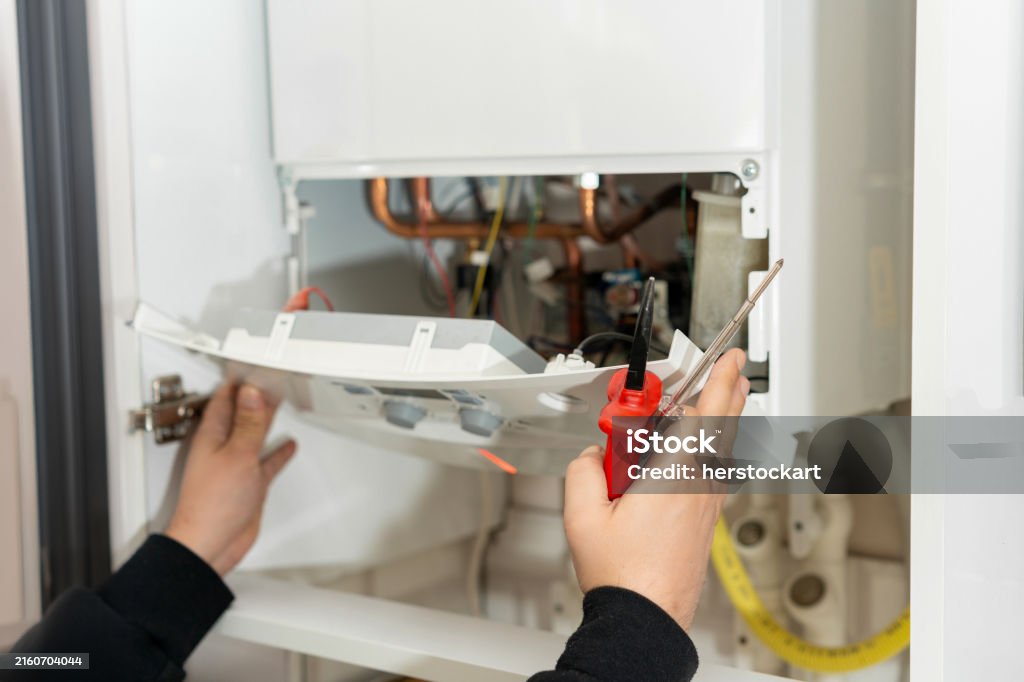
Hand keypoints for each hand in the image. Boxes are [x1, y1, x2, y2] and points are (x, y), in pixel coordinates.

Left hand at [165, 383, 296, 575]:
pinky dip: (277, 453)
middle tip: (270, 379)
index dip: (240, 382)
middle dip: (255, 396)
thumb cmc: (212, 505)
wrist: (211, 544)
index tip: (255, 367)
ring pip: (254, 435)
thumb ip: (248, 424)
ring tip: (279, 403)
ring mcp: (236, 466)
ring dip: (266, 420)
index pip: (226, 400)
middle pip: (242, 414)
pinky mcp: (249, 484)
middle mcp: (222, 448)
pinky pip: (266, 462)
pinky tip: (286, 446)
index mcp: (212, 436)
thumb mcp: (237, 455)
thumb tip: (252, 394)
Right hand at [563, 349, 748, 629]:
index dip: (721, 380)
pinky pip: (712, 472)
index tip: (731, 358)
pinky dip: (708, 451)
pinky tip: (694, 452)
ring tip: (713, 403)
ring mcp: (706, 505)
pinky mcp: (705, 522)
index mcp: (673, 475)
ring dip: (718, 421)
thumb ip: (583, 472)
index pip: (705, 414)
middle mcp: (698, 486)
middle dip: (729, 393)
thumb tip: (591, 456)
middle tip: (731, 370)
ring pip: (719, 450)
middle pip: (723, 428)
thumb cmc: (624, 576)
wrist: (647, 619)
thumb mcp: (582, 516)